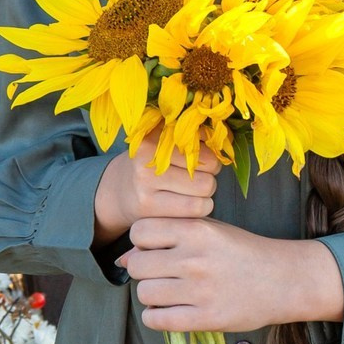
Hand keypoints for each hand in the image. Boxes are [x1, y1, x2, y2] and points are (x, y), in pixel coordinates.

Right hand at [93, 136, 219, 246]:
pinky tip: (188, 205)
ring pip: (205, 189)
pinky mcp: (149, 208)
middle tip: (198, 177)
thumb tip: (225, 139)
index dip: (210, 152)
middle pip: (209, 165)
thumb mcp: (165, 142)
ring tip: (193, 192)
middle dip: (210, 173)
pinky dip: (200, 208)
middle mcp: (147, 157)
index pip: (204, 141)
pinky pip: (196, 210)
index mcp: (154, 134)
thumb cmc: (153, 163)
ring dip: (207, 193)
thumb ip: (192, 137)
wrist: (119, 191)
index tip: (200, 158)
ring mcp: (145, 184)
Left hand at [117, 217, 343, 331]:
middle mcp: (194, 259)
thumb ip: (167, 235)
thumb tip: (123, 257)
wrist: (280, 279)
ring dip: (149, 294)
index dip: (141, 240)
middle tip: (158, 272)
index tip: (154, 247)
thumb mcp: (207, 229)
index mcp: (195, 229)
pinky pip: (158, 321)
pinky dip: (155, 317)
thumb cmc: (239, 250)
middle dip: (142, 269)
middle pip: (137, 265)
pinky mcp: (206, 320)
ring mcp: (200, 291)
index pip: (139, 231)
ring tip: (166, 291)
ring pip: (144, 293)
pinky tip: (168, 310)